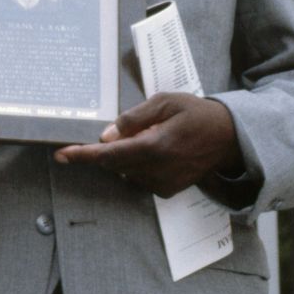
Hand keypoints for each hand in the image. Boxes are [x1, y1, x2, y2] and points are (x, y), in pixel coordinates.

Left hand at [54, 93, 241, 197]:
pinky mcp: (168, 191)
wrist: (231, 138)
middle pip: (113, 164)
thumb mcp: (166, 102)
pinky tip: (155, 151)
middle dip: (106, 150)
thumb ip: (134, 118)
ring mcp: (163, 184)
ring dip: (124, 157)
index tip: (61, 155)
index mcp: (156, 146)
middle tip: (122, 132)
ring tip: (150, 138)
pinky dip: (137, 165)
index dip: (83, 155)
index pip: (109, 155)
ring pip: (124, 172)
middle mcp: (158, 170)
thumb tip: (107, 135)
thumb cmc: (197, 114)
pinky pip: (138, 179)